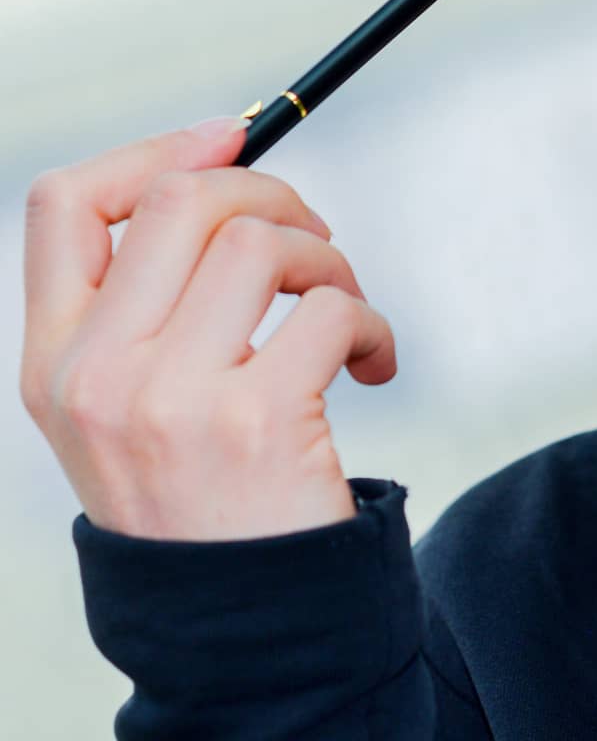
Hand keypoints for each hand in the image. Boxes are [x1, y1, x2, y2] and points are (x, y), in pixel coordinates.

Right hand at [18, 117, 396, 539]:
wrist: (242, 627)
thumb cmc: (203, 494)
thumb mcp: (131, 403)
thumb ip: (149, 299)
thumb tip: (223, 157)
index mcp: (53, 361)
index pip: (63, 206)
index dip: (154, 151)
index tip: (229, 136)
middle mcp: (95, 376)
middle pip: (178, 199)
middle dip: (269, 191)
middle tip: (310, 239)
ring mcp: (169, 400)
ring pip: (260, 239)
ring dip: (328, 257)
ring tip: (344, 306)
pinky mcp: (255, 421)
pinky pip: (333, 307)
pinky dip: (375, 324)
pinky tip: (373, 365)